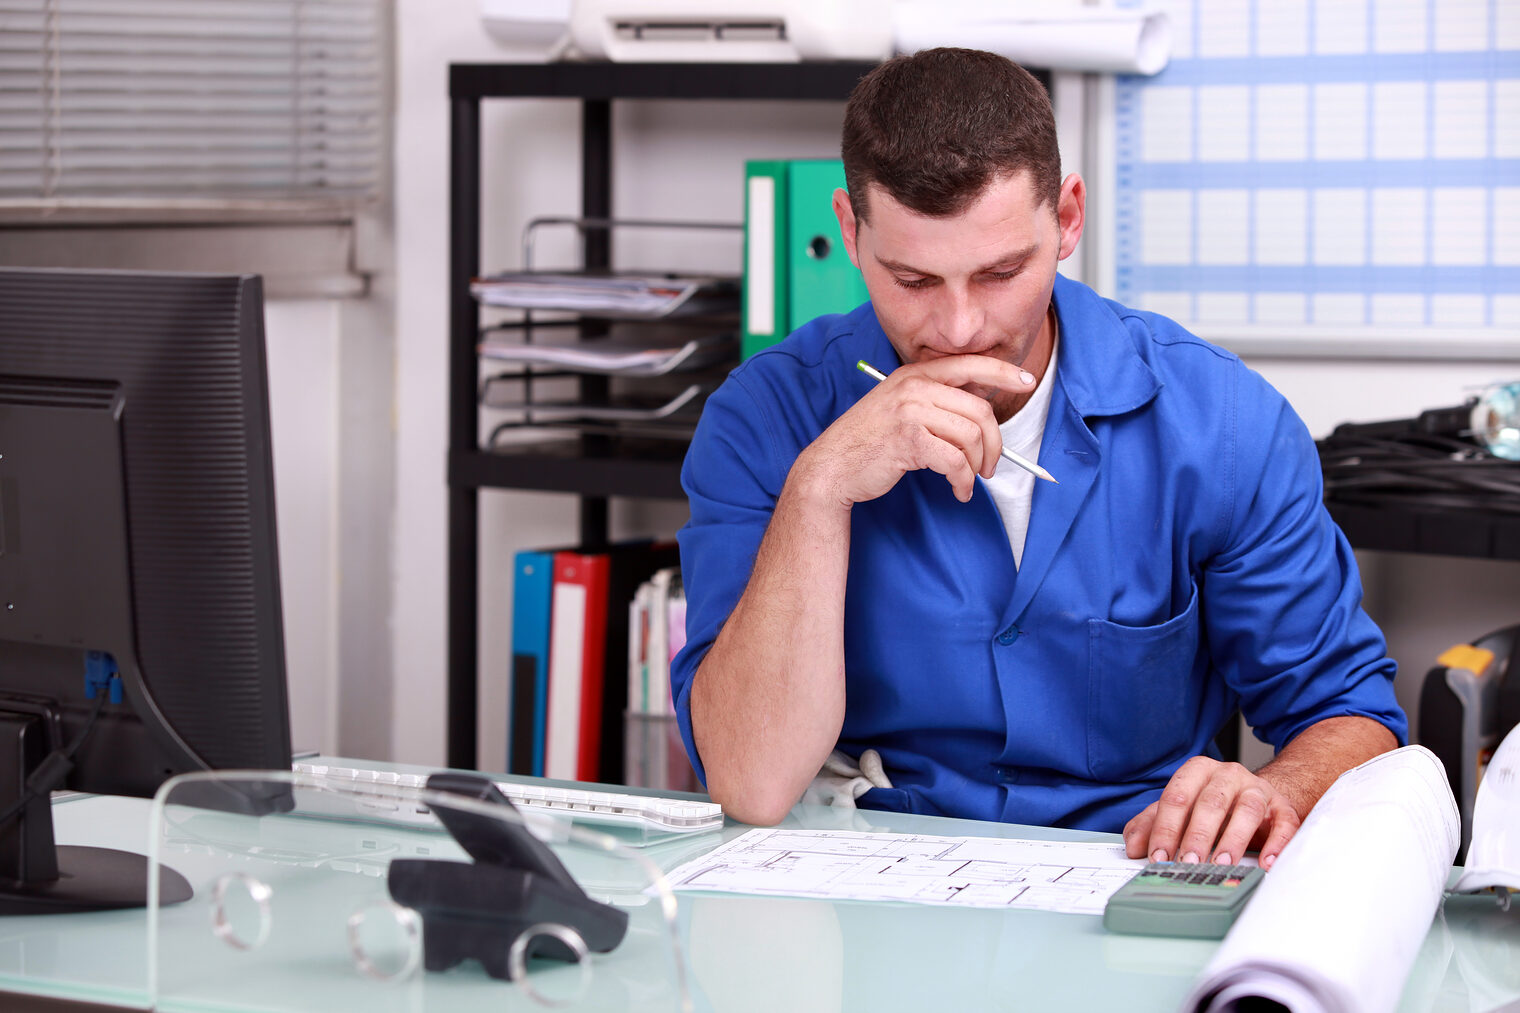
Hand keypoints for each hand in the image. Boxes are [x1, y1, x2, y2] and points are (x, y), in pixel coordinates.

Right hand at [794, 355, 1036, 505]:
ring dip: (977, 466)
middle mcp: (914, 386)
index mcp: (914, 374)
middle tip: (990, 466)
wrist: (832, 466)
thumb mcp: (901, 408)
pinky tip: (959, 491)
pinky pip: (955, 461)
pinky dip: (963, 481)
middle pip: (979, 410)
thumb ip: (935, 400)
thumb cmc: (870, 442)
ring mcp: (910, 410)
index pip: (969, 364)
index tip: (1026, 381)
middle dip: (994, 443)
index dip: (1002, 372)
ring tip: (969, 480)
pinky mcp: (909, 439)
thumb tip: (982, 408)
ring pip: (971, 436)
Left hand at [1122, 756, 1301, 868]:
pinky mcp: (1283, 808)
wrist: (1258, 799)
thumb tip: (1134, 848)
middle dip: (1197, 836)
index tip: (1158, 857)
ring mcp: (1258, 789)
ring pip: (1247, 809)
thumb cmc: (1213, 807)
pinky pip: (1284, 824)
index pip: (1176, 798)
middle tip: (1188, 864)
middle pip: (1210, 803)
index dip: (1165, 829)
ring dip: (1234, 839)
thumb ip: (1152, 824)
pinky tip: (1266, 863)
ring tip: (1222, 864)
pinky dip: (1277, 843)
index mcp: (1197, 771)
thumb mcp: (1179, 810)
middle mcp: (1228, 775)